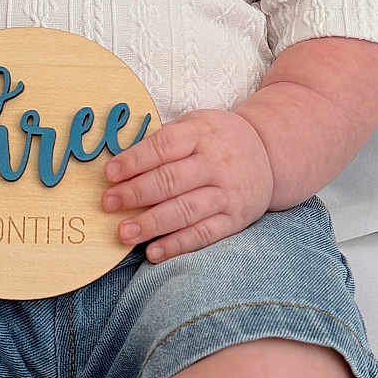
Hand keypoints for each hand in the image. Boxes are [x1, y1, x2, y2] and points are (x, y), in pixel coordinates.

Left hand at [100, 109, 273, 263]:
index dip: (134, 161)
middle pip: (171, 180)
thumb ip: (164, 141)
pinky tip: (153, 252)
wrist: (269, 153)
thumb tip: (121, 165)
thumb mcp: (196, 125)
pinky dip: (178, 245)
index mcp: (201, 134)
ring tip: (124, 233)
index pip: (164, 146)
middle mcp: (216, 163)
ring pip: (186, 210)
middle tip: (108, 204)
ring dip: (152, 224)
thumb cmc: (218, 139)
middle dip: (136, 193)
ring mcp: (227, 193)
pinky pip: (204, 234)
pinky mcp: (235, 218)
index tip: (109, 174)